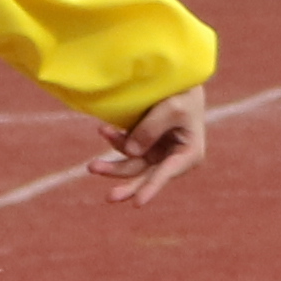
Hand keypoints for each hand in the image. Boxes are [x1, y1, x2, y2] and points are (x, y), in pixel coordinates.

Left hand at [93, 87, 206, 204]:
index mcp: (189, 154)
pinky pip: (126, 146)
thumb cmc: (183, 93)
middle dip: (125, 184)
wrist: (180, 78)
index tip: (137, 203)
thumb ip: (150, 130)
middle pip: (145, 175)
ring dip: (112, 165)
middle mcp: (172, 158)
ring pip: (131, 164)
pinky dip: (115, 140)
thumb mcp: (172, 108)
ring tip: (92, 166)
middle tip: (109, 198)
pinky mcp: (144, 142)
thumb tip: (130, 152)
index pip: (167, 173)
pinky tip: (104, 131)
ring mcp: (157, 152)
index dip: (151, 188)